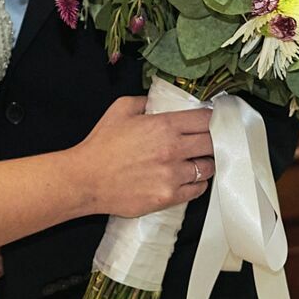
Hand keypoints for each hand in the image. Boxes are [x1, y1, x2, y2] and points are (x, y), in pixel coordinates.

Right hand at [69, 96, 214, 219]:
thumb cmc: (101, 145)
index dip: (212, 118)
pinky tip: (189, 178)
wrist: (86, 179)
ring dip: (205, 163)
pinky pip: (197, 189)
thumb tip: (159, 102)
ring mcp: (172, 175)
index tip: (212, 121)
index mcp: (164, 126)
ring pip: (208, 167)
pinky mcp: (168, 197)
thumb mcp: (120, 109)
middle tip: (207, 141)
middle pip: (213, 143)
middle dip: (213, 140)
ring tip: (197, 160)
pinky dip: (197, 183)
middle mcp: (173, 150)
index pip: (205, 119)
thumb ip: (145, 102)